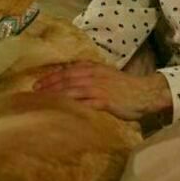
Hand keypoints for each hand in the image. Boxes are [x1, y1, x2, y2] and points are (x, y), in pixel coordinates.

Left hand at [31, 61, 171, 120]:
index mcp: (93, 68)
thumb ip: (90, 77)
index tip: (37, 84)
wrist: (145, 93)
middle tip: (34, 93)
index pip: (67, 70)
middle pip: (66, 80)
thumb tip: (72, 83)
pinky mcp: (103, 101)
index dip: (51, 77)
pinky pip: (83, 104)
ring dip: (55, 96)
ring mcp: (98, 88)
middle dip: (48, 86)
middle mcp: (93, 76)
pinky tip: (61, 112)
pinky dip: (71, 107)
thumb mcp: (106, 76)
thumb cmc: (125, 87)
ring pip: (71, 90)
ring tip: (42, 102)